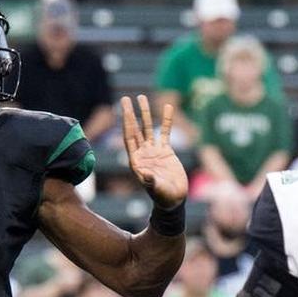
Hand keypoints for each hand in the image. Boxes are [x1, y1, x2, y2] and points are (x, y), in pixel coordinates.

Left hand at [120, 95, 187, 209]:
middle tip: (126, 98)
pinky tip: (167, 107)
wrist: (174, 200)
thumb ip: (151, 181)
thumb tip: (145, 174)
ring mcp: (153, 151)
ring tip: (142, 97)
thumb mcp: (157, 190)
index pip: (129, 137)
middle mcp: (142, 153)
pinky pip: (165, 132)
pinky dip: (166, 120)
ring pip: (148, 128)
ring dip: (145, 113)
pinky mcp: (165, 151)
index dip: (126, 122)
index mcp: (136, 161)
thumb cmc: (163, 197)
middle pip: (135, 129)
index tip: (123, 109)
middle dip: (130, 114)